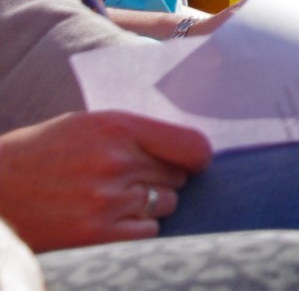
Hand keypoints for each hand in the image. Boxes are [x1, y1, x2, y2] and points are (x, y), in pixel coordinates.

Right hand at [0, 112, 211, 250]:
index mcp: (116, 127)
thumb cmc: (39, 154)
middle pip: (178, 176)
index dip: (197, 157)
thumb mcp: (86, 125)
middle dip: (161, 178)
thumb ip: (134, 134)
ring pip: (165, 204)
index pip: (192, 145)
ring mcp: (107, 200)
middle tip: (130, 180)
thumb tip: (187, 148)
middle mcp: (116, 161)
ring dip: (149, 204)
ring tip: (112, 198)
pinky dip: (135, 228)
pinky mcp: (96, 235)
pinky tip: (108, 219)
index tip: (193, 162)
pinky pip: (147, 232)